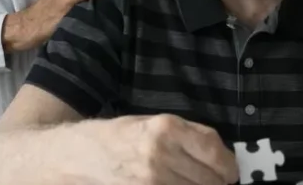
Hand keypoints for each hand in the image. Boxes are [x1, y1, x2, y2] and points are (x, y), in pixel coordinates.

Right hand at [88, 114, 238, 184]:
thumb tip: (222, 155)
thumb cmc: (113, 138)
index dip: (228, 166)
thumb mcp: (150, 123)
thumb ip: (187, 135)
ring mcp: (151, 180)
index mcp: (165, 127)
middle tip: (208, 181)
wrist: (73, 157)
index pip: (216, 152)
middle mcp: (160, 154)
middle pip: (211, 179)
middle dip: (215, 183)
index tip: (228, 171)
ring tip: (187, 184)